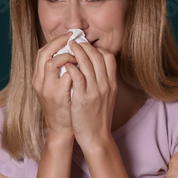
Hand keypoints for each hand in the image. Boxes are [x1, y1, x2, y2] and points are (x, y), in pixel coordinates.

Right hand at [32, 32, 79, 139]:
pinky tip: (83, 68)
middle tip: (74, 37)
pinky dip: (74, 70)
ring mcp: (47, 90)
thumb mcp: (59, 88)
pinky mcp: (58, 97)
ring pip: (51, 63)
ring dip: (67, 56)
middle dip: (59, 43)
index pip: (43, 52)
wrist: (63, 129)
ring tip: (78, 54)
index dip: (56, 41)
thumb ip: (62, 72)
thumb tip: (72, 54)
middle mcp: (39, 82)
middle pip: (44, 53)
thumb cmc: (65, 107)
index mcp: (39, 78)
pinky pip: (66, 77)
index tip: (69, 35)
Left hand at [64, 37, 118, 152]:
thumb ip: (103, 82)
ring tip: (68, 46)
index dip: (97, 48)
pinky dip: (71, 67)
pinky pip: (77, 77)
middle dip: (85, 45)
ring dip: (77, 51)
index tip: (87, 46)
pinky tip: (65, 64)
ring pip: (87, 63)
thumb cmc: (98, 118)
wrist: (97, 137)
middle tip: (74, 40)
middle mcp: (106, 85)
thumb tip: (96, 69)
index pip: (109, 58)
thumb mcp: (107, 97)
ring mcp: (95, 91)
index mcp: (112, 84)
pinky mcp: (83, 98)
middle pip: (98, 56)